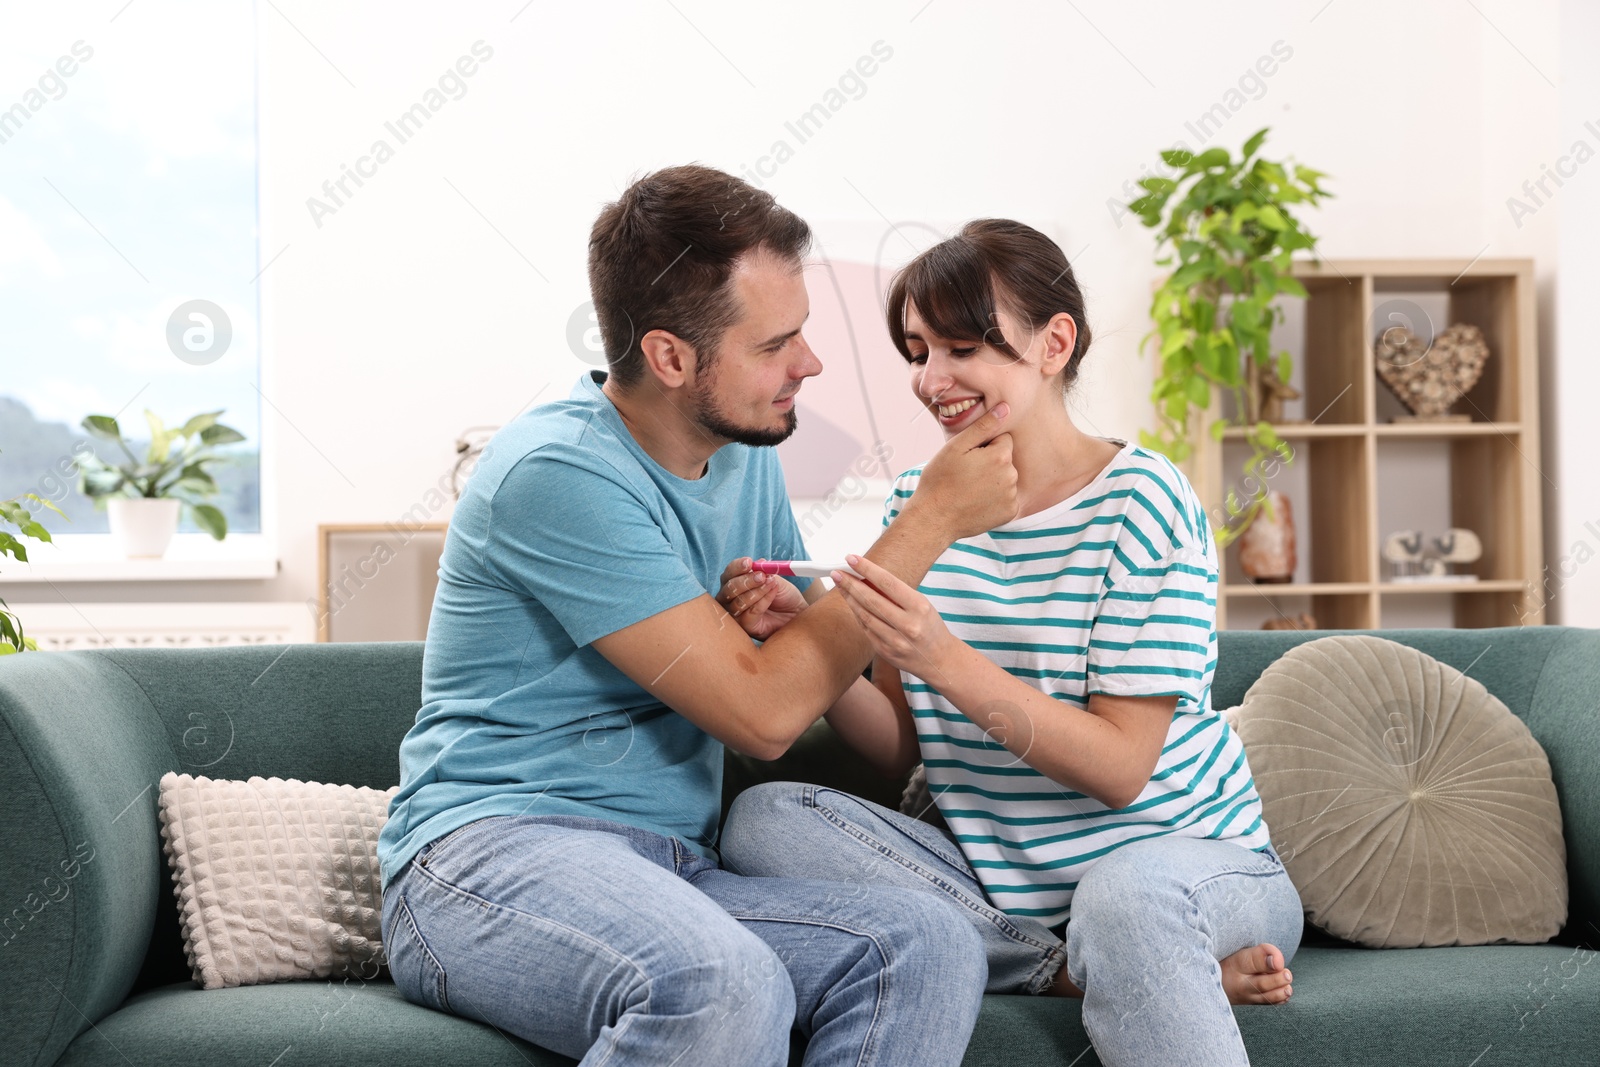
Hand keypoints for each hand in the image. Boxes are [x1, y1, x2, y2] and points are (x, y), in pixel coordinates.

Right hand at [717, 557, 807, 639]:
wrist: (796, 613)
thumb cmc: (783, 595)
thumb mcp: (775, 579)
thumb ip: (765, 572)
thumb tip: (759, 563)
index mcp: (735, 583)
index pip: (729, 573)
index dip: (737, 567)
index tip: (749, 562)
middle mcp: (731, 599)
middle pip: (728, 588)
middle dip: (745, 581)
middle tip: (761, 576)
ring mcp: (737, 614)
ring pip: (738, 602)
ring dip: (756, 592)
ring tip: (771, 584)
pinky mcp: (746, 627)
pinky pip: (749, 613)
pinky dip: (762, 602)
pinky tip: (772, 597)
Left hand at [831, 553, 958, 681]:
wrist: (940, 660)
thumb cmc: (930, 627)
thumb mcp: (921, 604)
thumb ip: (895, 593)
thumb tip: (867, 576)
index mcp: (919, 607)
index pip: (888, 583)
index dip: (867, 569)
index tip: (851, 558)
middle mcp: (907, 625)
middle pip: (871, 600)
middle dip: (851, 584)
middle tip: (837, 572)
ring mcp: (895, 641)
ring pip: (864, 615)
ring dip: (849, 598)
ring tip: (840, 585)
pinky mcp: (885, 652)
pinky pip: (866, 629)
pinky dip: (857, 614)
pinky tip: (852, 603)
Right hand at [906, 402, 1017, 539]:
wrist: (934, 518)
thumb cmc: (940, 480)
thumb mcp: (956, 446)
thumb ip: (983, 425)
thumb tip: (1006, 407)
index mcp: (1000, 456)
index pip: (1002, 440)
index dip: (984, 446)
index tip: (968, 458)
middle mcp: (1011, 476)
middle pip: (1005, 460)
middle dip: (990, 463)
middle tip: (966, 474)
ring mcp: (1011, 497)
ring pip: (1006, 479)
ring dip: (993, 481)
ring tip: (969, 489)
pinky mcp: (1010, 513)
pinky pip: (1007, 498)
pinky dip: (996, 499)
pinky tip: (977, 502)